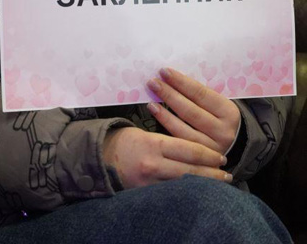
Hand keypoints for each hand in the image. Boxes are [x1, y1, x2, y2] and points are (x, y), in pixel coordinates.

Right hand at [103, 126, 230, 188]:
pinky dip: (187, 194)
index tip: (221, 157)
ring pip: (184, 185)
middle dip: (212, 173)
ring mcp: (150, 182)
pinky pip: (171, 194)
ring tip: (219, 185)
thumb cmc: (125, 141)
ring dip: (203, 185)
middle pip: (191, 170)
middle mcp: (154, 164)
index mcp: (155, 144)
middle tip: (227, 174)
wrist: (100, 158)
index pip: (189, 149)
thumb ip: (167, 141)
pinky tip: (198, 194)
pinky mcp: (145, 194)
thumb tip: (192, 148)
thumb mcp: (145, 134)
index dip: (208, 154)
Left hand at [147, 68, 240, 154]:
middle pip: (191, 111)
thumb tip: (172, 77)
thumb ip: (200, 94)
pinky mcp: (201, 162)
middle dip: (170, 95)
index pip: (201, 94)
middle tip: (153, 83)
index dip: (181, 82)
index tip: (164, 72)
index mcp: (229, 112)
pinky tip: (157, 118)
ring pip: (184, 129)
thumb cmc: (219, 118)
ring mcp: (212, 149)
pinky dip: (167, 129)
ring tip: (151, 102)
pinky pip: (180, 142)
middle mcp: (223, 131)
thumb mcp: (218, 105)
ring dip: (165, 114)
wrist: (234, 146)